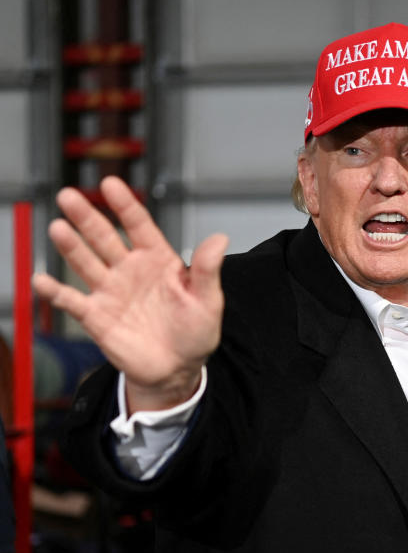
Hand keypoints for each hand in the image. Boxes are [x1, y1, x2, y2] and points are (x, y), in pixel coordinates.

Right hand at [33, 176, 228, 411]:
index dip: (125, 205)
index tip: (110, 184)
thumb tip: (221, 238)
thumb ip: (208, 270)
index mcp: (158, 260)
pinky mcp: (97, 316)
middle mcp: (130, 270)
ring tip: (58, 228)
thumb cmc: (196, 332)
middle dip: (87, 217)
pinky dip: (56, 292)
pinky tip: (42, 280)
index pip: (139, 226)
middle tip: (69, 196)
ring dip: (71, 246)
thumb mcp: (208, 300)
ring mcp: (111, 291)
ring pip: (86, 262)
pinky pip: (72, 301)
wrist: (178, 368)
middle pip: (105, 237)